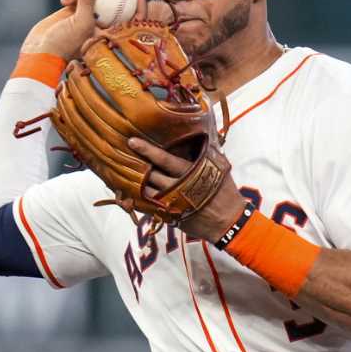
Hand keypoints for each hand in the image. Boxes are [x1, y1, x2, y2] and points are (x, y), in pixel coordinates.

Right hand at [21, 0, 99, 58]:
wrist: (42, 51)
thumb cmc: (66, 43)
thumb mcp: (82, 22)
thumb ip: (89, 2)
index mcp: (104, 30)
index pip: (117, 13)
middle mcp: (95, 23)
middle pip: (103, 1)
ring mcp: (81, 17)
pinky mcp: (68, 13)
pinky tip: (64, 1)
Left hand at [126, 136, 243, 237]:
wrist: (229, 221)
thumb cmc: (225, 192)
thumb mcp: (219, 168)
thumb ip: (208, 151)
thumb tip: (204, 130)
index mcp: (190, 173)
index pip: (165, 160)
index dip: (148, 150)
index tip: (132, 141)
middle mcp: (179, 188)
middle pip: (152, 175)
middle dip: (136, 165)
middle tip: (122, 154)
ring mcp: (173, 204)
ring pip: (147, 191)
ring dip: (136, 183)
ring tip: (124, 172)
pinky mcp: (170, 216)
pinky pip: (149, 207)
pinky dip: (139, 199)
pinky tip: (130, 192)